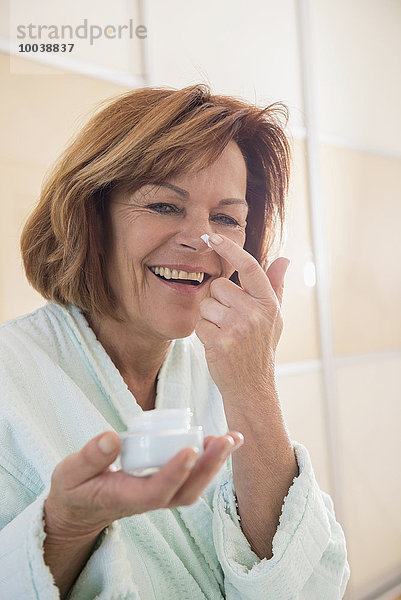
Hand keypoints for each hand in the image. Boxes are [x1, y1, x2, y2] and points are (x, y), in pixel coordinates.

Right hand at [44, 430, 243, 540]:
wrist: (81, 508)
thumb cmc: (76, 488)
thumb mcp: (71, 473)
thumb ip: (90, 457)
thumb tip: (111, 437)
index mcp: (125, 497)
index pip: (156, 490)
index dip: (175, 472)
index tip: (190, 450)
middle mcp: (148, 500)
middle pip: (186, 491)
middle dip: (209, 466)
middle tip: (226, 440)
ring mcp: (159, 496)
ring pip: (194, 487)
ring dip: (215, 464)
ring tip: (233, 438)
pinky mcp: (165, 488)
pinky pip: (192, 479)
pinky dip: (209, 462)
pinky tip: (220, 442)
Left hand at [196, 233, 289, 399]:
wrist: (252, 385)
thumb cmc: (260, 347)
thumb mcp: (274, 316)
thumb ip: (275, 286)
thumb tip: (284, 259)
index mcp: (268, 302)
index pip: (249, 267)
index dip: (230, 248)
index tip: (213, 236)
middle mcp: (255, 312)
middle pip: (219, 286)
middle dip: (218, 300)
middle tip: (230, 320)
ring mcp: (237, 328)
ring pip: (206, 305)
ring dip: (210, 318)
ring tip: (225, 334)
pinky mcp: (220, 342)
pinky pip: (199, 324)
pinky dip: (203, 333)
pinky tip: (217, 344)